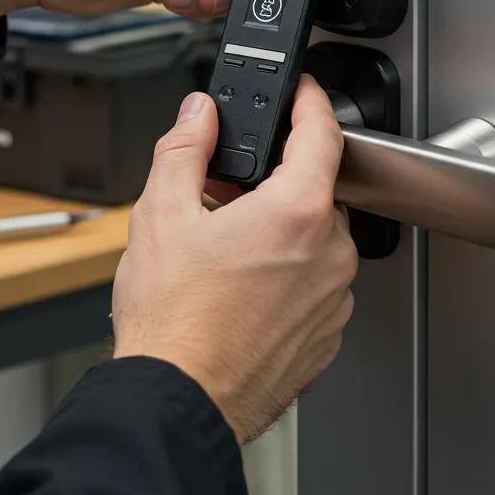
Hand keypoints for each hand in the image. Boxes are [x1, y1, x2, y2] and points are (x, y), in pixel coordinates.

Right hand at [111, 76, 356, 444]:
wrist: (178, 404)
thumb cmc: (173, 323)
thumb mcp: (160, 213)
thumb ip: (185, 147)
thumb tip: (198, 114)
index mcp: (297, 211)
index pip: (322, 131)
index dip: (310, 100)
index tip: (302, 91)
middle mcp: (330, 252)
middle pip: (316, 186)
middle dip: (277, 176)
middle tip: (231, 186)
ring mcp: (334, 296)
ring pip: (317, 235)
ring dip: (283, 226)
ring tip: (229, 245)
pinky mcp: (327, 331)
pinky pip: (318, 280)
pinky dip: (290, 270)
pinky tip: (245, 285)